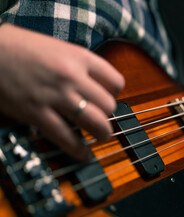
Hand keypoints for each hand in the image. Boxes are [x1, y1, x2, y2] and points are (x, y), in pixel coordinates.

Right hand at [0, 24, 124, 159]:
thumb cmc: (20, 46)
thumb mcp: (57, 47)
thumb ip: (78, 65)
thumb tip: (93, 85)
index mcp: (79, 57)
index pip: (116, 82)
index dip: (115, 94)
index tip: (109, 98)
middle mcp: (72, 76)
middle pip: (109, 105)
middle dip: (108, 115)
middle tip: (101, 118)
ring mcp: (55, 96)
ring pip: (95, 123)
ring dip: (101, 134)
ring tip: (99, 136)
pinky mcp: (37, 113)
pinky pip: (67, 138)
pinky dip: (79, 150)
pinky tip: (84, 155)